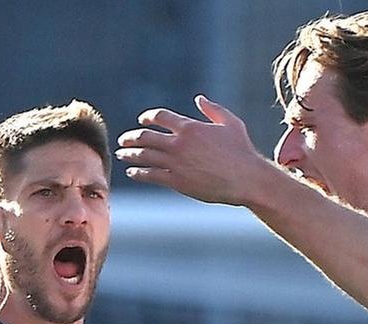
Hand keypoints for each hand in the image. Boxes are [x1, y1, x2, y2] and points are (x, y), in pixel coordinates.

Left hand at [116, 96, 278, 205]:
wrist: (245, 179)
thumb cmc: (242, 150)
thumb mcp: (230, 123)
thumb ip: (213, 109)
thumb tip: (199, 99)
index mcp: (190, 127)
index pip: (160, 117)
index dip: (148, 117)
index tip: (142, 121)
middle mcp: (179, 144)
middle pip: (146, 137)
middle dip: (131, 137)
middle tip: (124, 140)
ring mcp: (176, 163)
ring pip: (145, 156)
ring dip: (130, 154)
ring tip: (121, 154)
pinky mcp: (177, 181)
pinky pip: (151, 175)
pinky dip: (138, 173)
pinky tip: (132, 172)